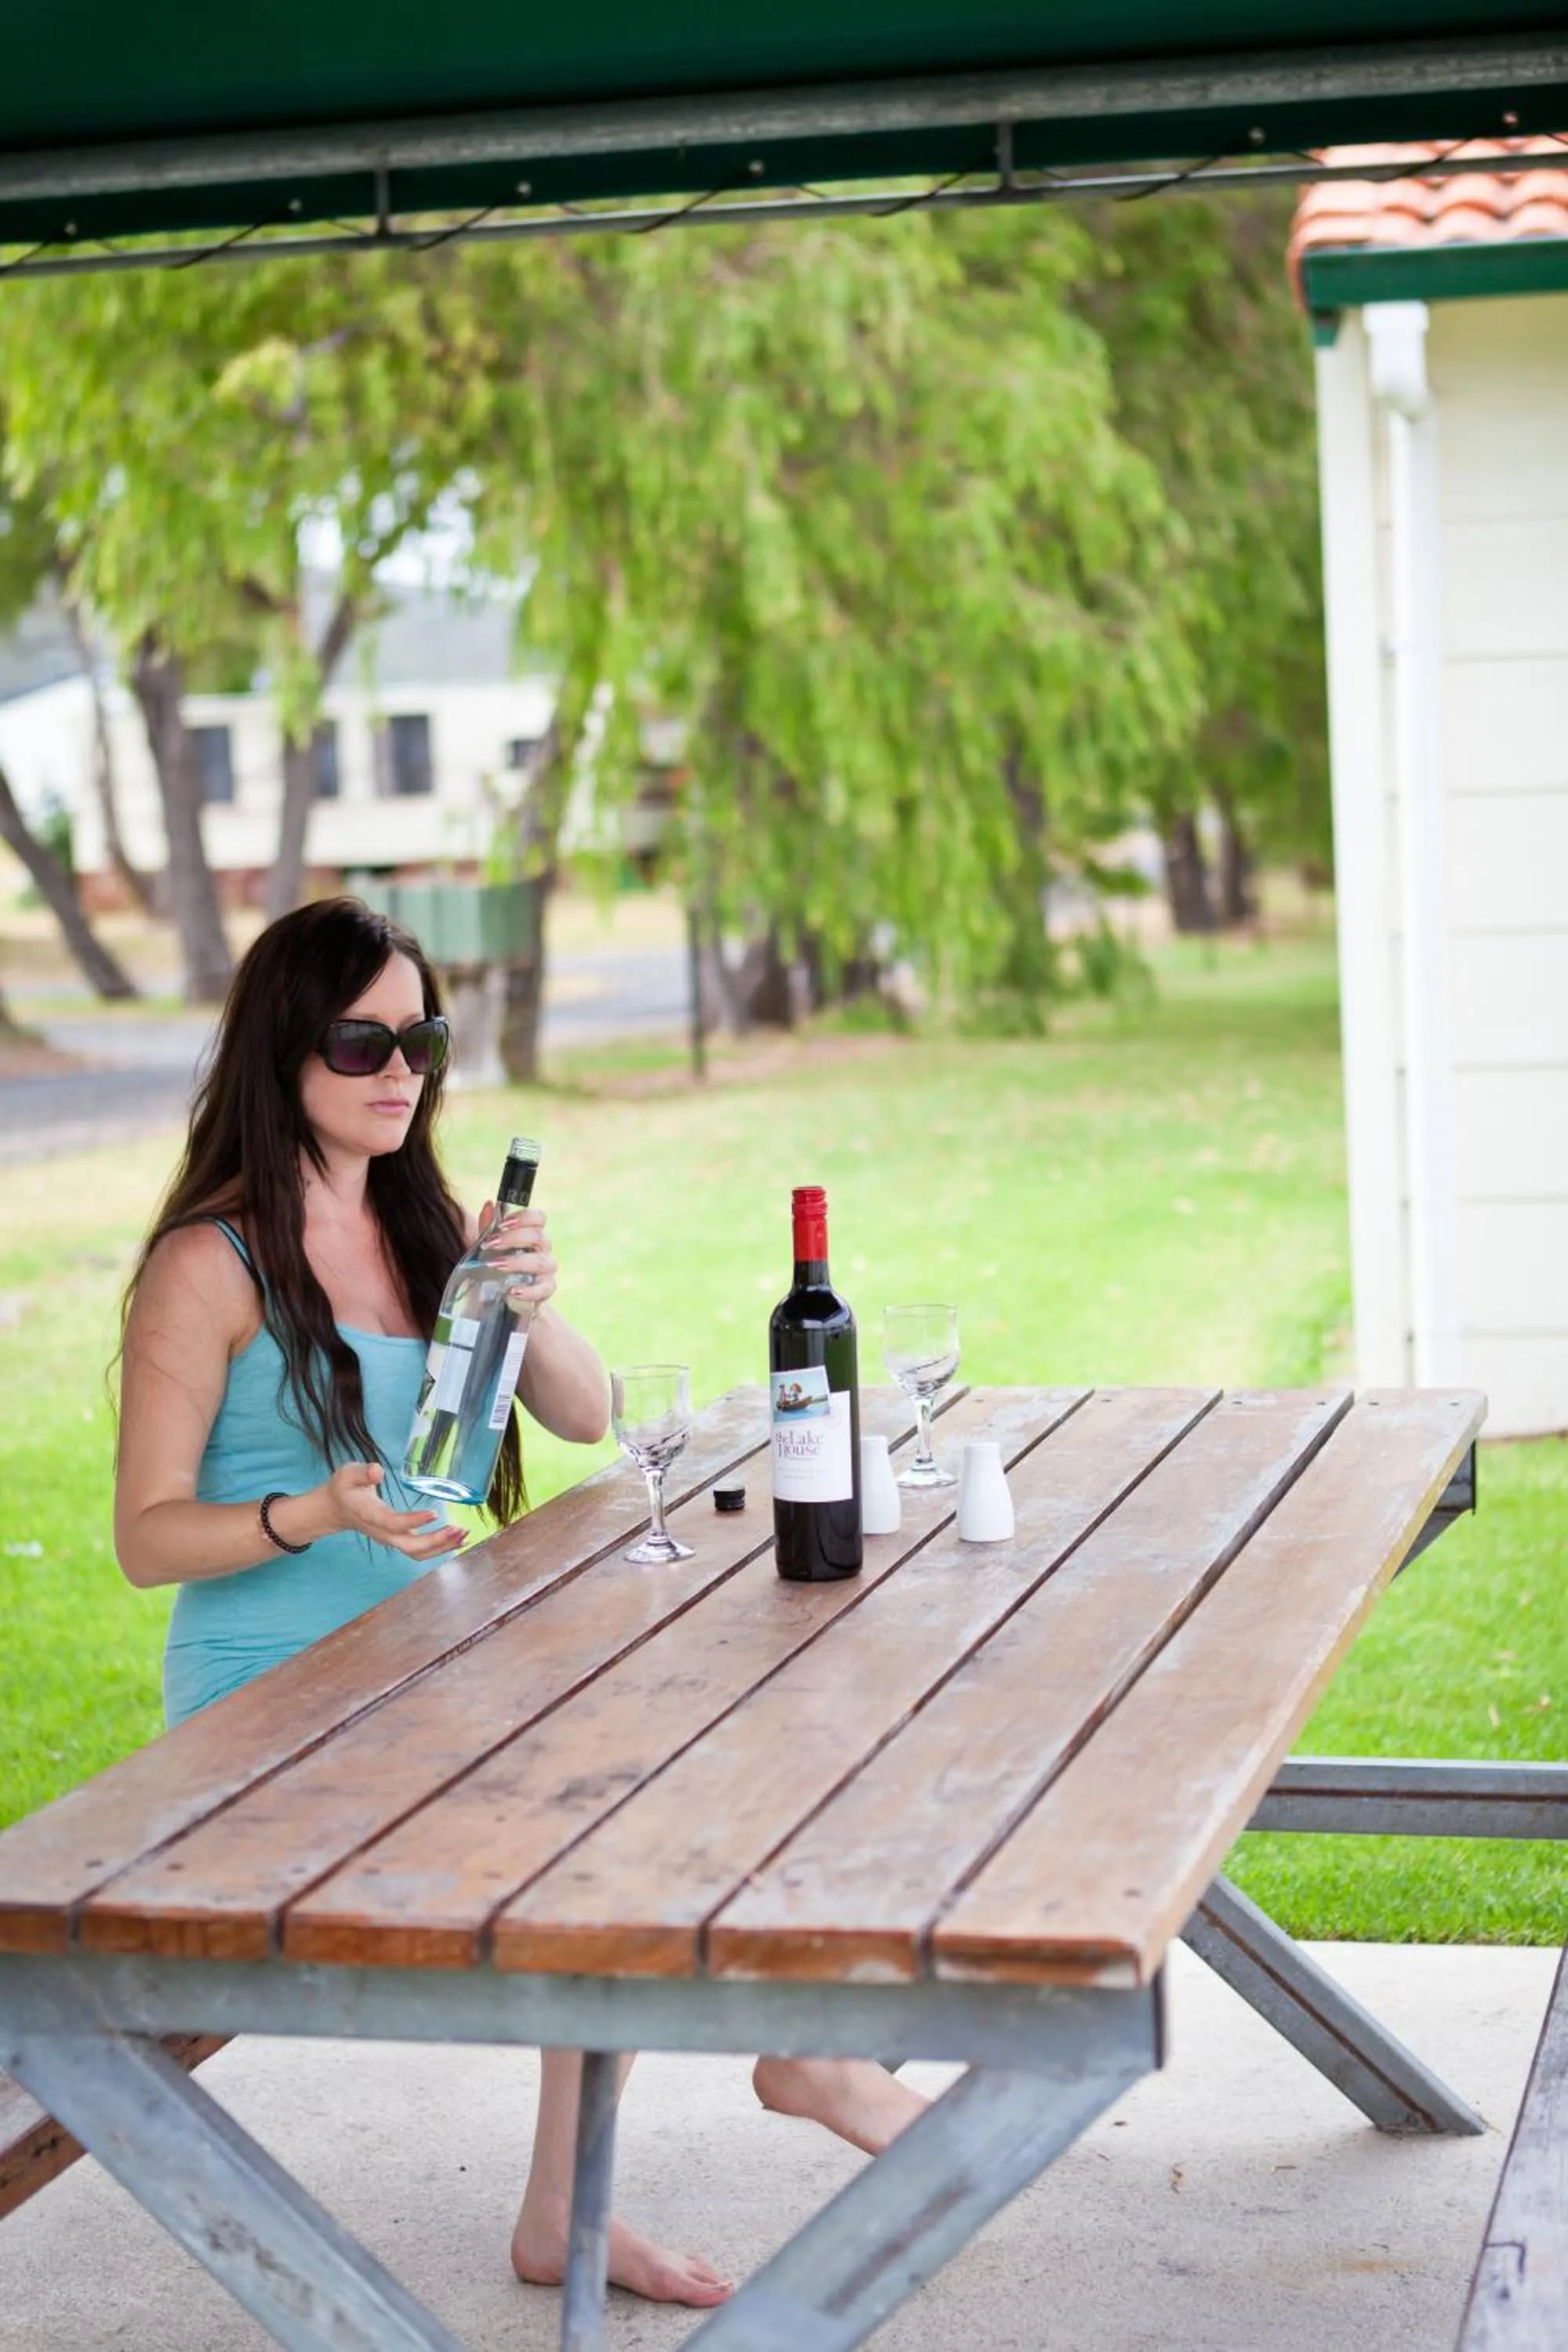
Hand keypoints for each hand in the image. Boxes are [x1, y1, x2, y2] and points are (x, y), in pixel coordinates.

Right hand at [322, 1463, 465, 1559]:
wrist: (335, 1509)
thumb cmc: (344, 1489)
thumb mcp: (347, 1474)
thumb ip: (362, 1473)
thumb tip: (377, 1471)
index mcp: (371, 1515)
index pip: (393, 1522)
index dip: (413, 1520)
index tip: (434, 1513)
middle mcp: (383, 1532)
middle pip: (411, 1546)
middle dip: (436, 1541)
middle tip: (458, 1529)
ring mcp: (391, 1538)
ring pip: (418, 1552)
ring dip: (442, 1547)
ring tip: (463, 1535)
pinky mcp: (398, 1538)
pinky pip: (420, 1549)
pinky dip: (440, 1547)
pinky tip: (457, 1539)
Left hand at [479, 1202, 558, 1310]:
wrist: (501, 1297)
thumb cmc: (498, 1266)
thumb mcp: (489, 1246)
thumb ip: (488, 1228)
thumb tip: (489, 1205)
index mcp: (532, 1234)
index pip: (539, 1218)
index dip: (524, 1217)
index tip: (502, 1223)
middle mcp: (543, 1250)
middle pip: (538, 1237)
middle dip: (512, 1238)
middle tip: (489, 1244)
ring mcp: (546, 1271)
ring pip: (542, 1262)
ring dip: (517, 1262)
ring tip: (495, 1265)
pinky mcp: (546, 1290)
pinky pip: (544, 1289)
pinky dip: (529, 1291)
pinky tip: (512, 1290)